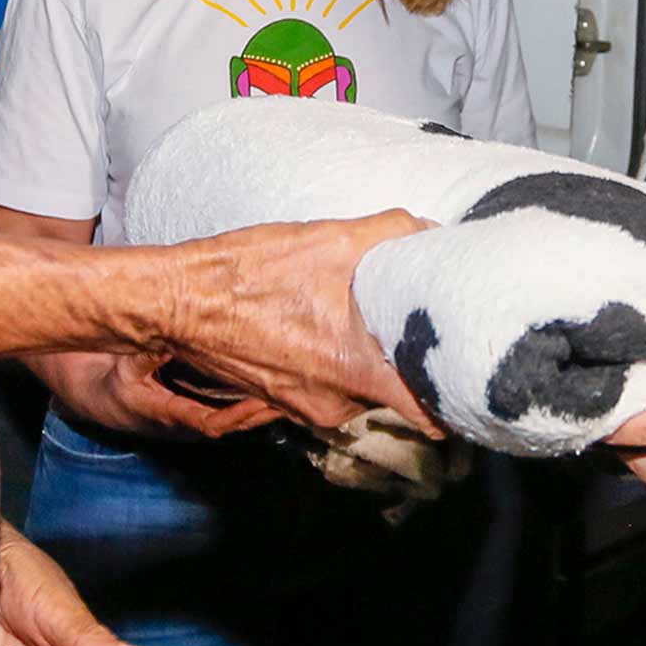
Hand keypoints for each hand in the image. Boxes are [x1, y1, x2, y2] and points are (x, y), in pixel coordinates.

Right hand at [28, 351, 282, 440]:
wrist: (96, 397)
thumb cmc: (111, 385)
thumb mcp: (125, 368)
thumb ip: (149, 354)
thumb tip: (172, 335)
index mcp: (170, 416)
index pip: (211, 423)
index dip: (238, 414)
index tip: (261, 400)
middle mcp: (187, 422)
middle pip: (234, 423)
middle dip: (262, 410)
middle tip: (293, 393)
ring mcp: (193, 415)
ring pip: (235, 416)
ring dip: (263, 405)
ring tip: (294, 387)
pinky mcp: (196, 405)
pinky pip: (230, 407)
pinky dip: (251, 397)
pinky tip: (273, 382)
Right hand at [162, 213, 440, 434]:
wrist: (176, 300)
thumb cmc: (246, 274)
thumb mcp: (325, 239)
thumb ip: (390, 233)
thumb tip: (430, 231)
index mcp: (353, 372)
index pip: (429, 415)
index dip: (455, 396)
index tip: (468, 371)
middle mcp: (333, 403)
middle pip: (396, 397)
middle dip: (410, 366)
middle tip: (422, 328)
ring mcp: (304, 406)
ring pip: (360, 391)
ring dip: (370, 362)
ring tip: (374, 321)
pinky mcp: (280, 399)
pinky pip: (326, 388)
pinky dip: (336, 364)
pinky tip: (329, 327)